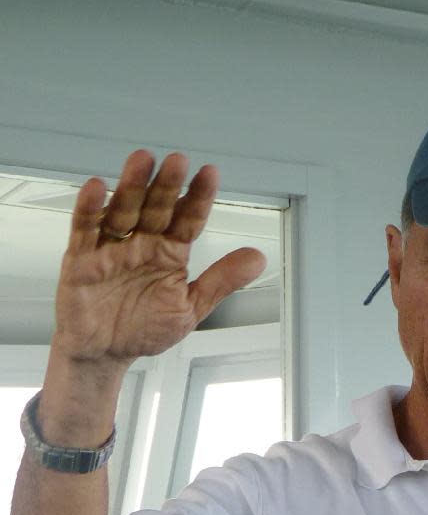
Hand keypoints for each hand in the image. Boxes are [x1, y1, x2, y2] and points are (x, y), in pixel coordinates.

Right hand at [53, 150, 266, 364]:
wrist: (104, 353)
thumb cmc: (144, 328)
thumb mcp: (190, 307)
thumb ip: (221, 281)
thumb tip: (258, 258)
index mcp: (169, 251)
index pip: (187, 219)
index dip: (198, 198)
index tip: (210, 174)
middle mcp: (142, 242)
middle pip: (155, 208)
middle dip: (166, 185)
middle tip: (177, 161)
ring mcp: (111, 247)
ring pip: (122, 211)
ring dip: (131, 186)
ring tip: (142, 161)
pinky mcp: (81, 259)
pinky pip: (85, 230)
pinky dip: (89, 209)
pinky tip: (97, 188)